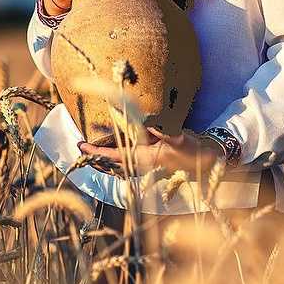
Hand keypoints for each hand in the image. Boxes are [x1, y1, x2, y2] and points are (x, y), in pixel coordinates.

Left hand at [76, 125, 226, 176]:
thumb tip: (150, 124)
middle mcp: (142, 158)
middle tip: (80, 145)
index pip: (116, 154)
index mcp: (145, 157)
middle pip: (114, 156)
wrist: (204, 156)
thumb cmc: (190, 150)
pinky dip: (121, 143)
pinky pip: (131, 147)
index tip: (82, 146)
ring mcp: (145, 155)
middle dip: (97, 152)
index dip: (98, 151)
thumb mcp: (179, 139)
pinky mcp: (150, 150)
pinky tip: (118, 135)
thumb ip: (165, 132)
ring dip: (108, 148)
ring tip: (92, 141)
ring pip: (121, 152)